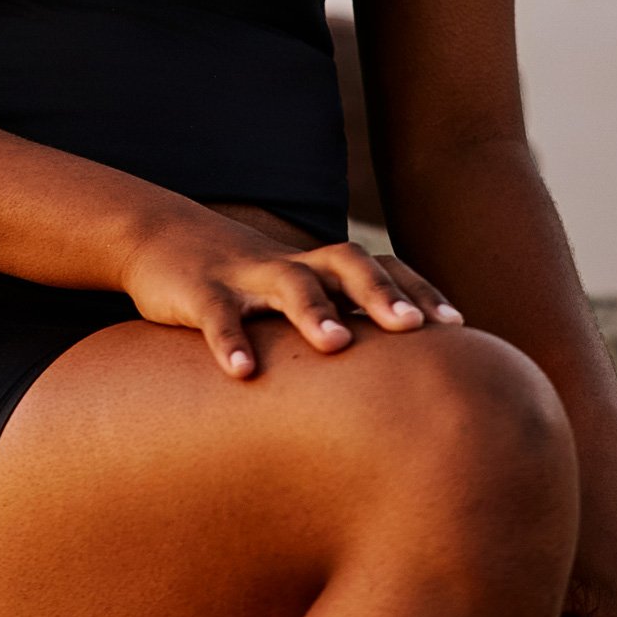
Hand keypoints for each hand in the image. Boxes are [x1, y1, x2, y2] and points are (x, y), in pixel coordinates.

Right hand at [118, 214, 463, 379]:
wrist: (159, 237)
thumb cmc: (245, 284)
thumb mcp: (293, 295)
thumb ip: (339, 324)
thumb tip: (398, 379)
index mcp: (318, 267)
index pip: (380, 267)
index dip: (418, 290)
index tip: (456, 325)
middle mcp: (291, 264)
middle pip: (345, 263)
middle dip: (380, 292)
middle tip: (413, 327)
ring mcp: (245, 274)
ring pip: (287, 283)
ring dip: (313, 310)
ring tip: (336, 346)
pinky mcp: (199, 290)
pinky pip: (218, 315)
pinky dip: (231, 340)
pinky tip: (244, 373)